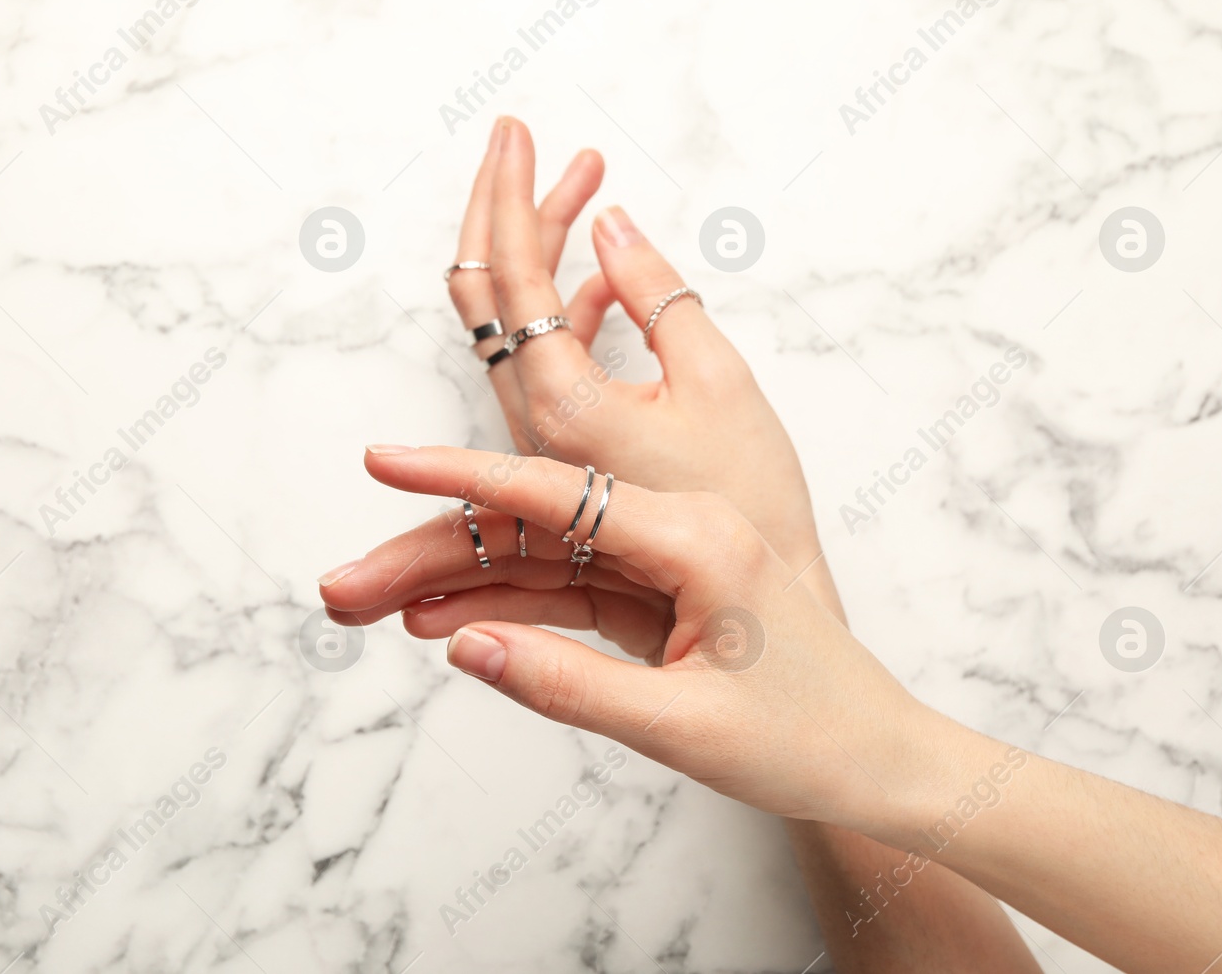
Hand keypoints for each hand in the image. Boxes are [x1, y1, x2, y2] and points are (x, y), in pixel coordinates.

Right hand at [320, 444, 942, 833]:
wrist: (880, 760)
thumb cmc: (808, 737)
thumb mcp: (678, 726)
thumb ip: (562, 684)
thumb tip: (463, 645)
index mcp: (693, 536)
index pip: (551, 494)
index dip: (457, 478)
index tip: (383, 460)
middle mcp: (675, 530)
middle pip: (526, 529)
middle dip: (430, 552)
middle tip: (342, 585)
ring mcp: (664, 559)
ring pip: (536, 561)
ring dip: (453, 583)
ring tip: (364, 607)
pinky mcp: (658, 593)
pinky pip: (566, 593)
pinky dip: (504, 609)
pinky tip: (439, 623)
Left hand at [445, 117, 826, 595]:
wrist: (751, 609)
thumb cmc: (750, 506)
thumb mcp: (719, 381)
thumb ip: (658, 294)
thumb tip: (610, 223)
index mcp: (561, 397)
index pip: (508, 271)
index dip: (508, 189)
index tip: (513, 129)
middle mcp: (531, 419)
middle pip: (484, 290)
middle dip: (501, 205)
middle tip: (522, 140)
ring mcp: (542, 438)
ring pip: (508, 322)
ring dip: (536, 247)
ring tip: (583, 179)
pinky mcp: (563, 452)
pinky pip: (542, 354)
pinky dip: (563, 304)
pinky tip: (603, 277)